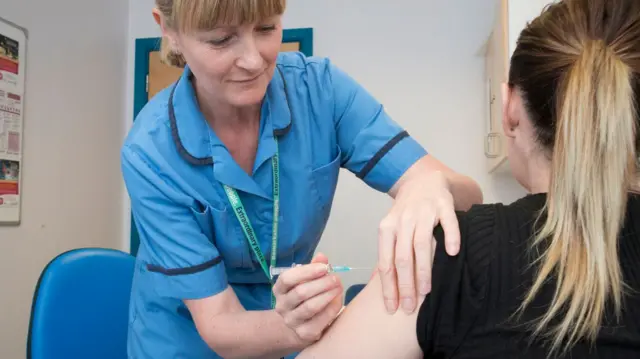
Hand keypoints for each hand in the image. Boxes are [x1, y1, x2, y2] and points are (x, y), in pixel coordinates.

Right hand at [273, 253, 343, 345]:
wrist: (297, 327)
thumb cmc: (303, 298)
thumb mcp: (305, 281)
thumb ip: (313, 268)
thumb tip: (322, 257)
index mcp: (279, 290)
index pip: (287, 279)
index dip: (306, 271)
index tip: (324, 267)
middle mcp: (282, 306)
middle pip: (300, 292)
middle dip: (321, 283)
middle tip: (336, 278)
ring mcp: (292, 321)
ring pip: (310, 307)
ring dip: (327, 295)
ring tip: (339, 287)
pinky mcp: (305, 333)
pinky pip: (321, 319)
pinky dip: (332, 308)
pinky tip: (338, 300)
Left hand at [377, 170, 460, 313]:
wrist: (423, 180)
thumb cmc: (407, 213)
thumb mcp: (393, 230)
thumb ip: (390, 253)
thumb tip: (387, 288)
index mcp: (387, 228)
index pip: (386, 262)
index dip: (388, 287)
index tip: (392, 308)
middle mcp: (403, 220)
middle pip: (402, 257)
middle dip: (405, 285)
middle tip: (410, 307)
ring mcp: (423, 212)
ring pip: (421, 244)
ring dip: (424, 269)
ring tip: (426, 291)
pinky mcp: (443, 205)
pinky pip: (448, 223)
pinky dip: (450, 237)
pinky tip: (453, 253)